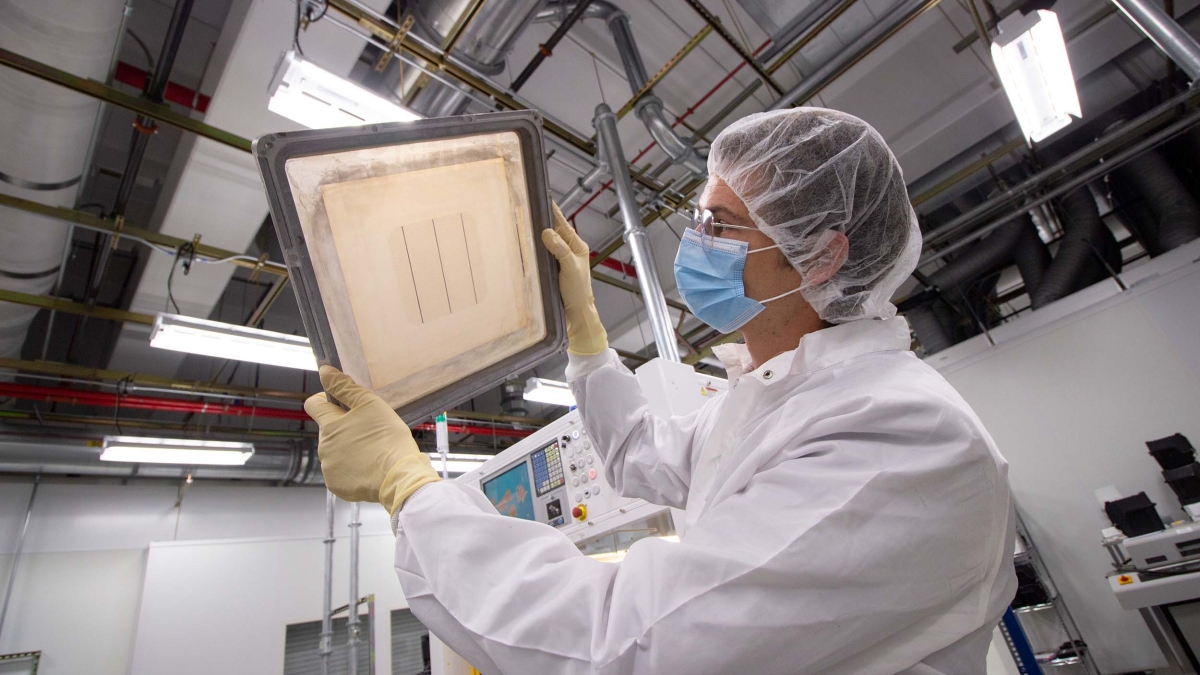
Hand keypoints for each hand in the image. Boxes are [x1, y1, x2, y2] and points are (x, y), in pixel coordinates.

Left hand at [304, 366, 439, 513]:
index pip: (313, 405)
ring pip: (335, 450)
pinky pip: (340, 471)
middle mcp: (324, 447)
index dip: (325, 399)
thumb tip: (325, 372)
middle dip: (343, 427)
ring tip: (372, 450)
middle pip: (328, 429)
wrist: (399, 477)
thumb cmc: (388, 439)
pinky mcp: (337, 485)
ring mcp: (329, 468)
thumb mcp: (371, 405)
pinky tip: (369, 466)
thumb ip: (345, 387)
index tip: (340, 403)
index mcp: (330, 425)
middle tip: (368, 430)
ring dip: (347, 447)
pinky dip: (351, 468)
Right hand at [541, 203, 608, 354]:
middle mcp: (569, 252)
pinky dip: (536, 250)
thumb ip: (559, 249)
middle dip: (543, 221)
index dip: (554, 213)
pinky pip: (543, 255)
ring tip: (526, 224)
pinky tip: (528, 247)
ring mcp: (560, 261)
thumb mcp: (570, 267)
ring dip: (538, 236)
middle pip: (554, 232)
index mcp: (577, 247)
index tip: (545, 200)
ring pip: (547, 243)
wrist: (576, 313)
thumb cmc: (578, 291)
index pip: (563, 225)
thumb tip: (547, 232)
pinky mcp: (552, 270)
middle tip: (530, 209)